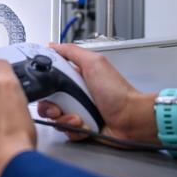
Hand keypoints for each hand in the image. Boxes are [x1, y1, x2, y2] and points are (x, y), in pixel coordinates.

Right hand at [38, 43, 158, 143]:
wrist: (131, 119)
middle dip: (51, 106)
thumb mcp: (94, 63)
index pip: (48, 79)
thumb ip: (72, 52)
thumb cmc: (117, 92)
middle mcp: (74, 94)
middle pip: (47, 100)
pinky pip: (66, 131)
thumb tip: (53, 45)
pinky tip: (85, 125)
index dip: (44, 84)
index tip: (48, 88)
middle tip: (61, 106)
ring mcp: (77, 111)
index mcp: (75, 77)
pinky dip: (74, 129)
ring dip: (64, 119)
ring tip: (78, 117)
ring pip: (54, 118)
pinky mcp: (80, 128)